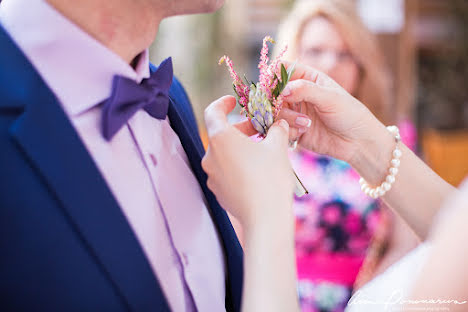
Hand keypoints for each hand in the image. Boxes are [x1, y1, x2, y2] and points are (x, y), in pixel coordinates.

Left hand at [202, 96, 294, 229]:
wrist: (265, 217)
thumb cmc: (270, 177)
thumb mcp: (277, 147)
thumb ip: (276, 129)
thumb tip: (279, 123)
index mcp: (220, 138)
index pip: (212, 111)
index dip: (222, 103)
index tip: (234, 102)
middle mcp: (210, 155)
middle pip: (221, 134)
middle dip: (241, 128)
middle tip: (261, 129)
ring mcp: (211, 175)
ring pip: (224, 153)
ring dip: (240, 147)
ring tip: (262, 150)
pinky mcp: (217, 190)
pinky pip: (225, 170)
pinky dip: (237, 164)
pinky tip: (256, 170)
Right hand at [278, 62, 389, 165]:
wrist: (357, 142)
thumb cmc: (349, 114)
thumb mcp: (330, 97)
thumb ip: (305, 90)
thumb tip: (283, 89)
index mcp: (306, 78)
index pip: (281, 69)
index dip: (272, 75)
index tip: (271, 86)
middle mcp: (296, 94)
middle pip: (272, 92)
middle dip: (276, 101)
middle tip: (284, 107)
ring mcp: (293, 113)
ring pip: (274, 112)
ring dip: (285, 118)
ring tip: (304, 124)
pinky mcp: (292, 130)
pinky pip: (279, 129)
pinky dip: (287, 131)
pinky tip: (302, 133)